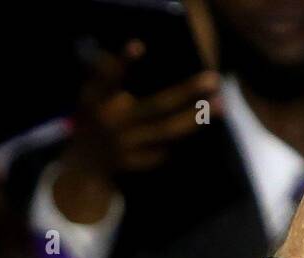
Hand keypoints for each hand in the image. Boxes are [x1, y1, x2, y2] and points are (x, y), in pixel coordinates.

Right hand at [51, 42, 221, 222]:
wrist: (84, 166)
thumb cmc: (95, 117)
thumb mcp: (93, 95)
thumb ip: (110, 77)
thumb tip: (144, 55)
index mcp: (98, 99)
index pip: (109, 77)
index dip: (122, 62)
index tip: (139, 46)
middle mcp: (111, 122)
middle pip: (155, 107)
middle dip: (186, 92)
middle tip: (212, 79)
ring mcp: (123, 145)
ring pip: (166, 131)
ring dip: (194, 118)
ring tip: (220, 105)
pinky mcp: (132, 164)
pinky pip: (162, 151)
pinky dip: (180, 139)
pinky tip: (199, 126)